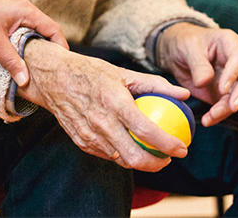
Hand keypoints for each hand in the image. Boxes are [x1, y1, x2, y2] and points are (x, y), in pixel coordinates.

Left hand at [0, 0, 68, 86]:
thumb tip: (25, 80)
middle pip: (47, 29)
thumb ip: (11, 61)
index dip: (61, 46)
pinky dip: (29, 40)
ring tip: (39, 62)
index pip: (54, 29)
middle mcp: (25, 8)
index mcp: (26, 11)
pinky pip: (26, 28)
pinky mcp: (10, 14)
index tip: (62, 62)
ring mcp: (18, 10)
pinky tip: (24, 52)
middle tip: (52, 65)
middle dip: (51, 47)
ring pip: (36, 29)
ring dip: (39, 44)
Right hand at [17, 39, 190, 171]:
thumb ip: (156, 84)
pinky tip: (129, 146)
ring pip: (121, 160)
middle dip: (157, 164)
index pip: (147, 131)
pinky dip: (122, 155)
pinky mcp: (81, 142)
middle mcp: (101, 123)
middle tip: (168, 158)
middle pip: (134, 157)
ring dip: (141, 162)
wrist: (54, 79)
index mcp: (114, 103)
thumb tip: (183, 94)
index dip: (168, 144)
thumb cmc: (90, 73)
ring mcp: (89, 136)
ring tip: (152, 153)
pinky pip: (107, 155)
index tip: (182, 148)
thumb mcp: (124, 73)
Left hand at [156, 23, 237, 126]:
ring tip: (211, 117)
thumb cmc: (185, 43)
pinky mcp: (224, 93)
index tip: (222, 89)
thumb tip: (204, 82)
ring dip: (228, 108)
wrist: (177, 54)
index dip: (233, 75)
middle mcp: (236, 61)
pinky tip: (208, 120)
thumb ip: (198, 64)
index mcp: (229, 43)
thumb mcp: (188, 48)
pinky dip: (219, 115)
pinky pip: (227, 106)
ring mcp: (233, 78)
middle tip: (232, 107)